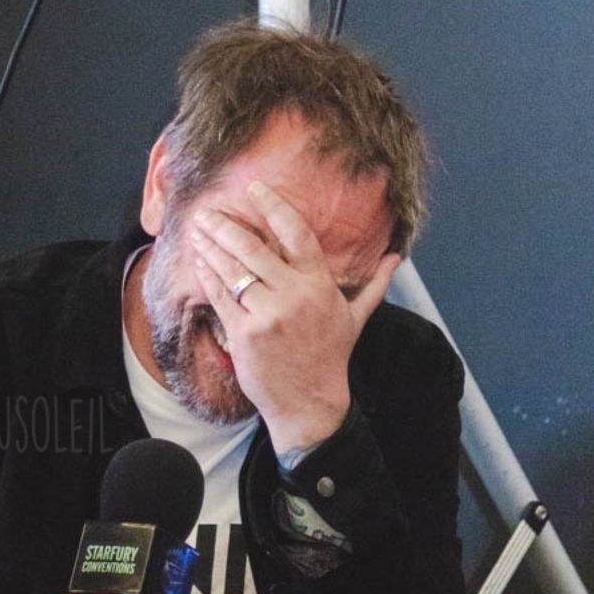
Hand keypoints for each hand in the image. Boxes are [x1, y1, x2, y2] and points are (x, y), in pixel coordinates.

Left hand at [189, 180, 398, 451]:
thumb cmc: (330, 357)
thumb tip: (395, 258)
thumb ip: (374, 284)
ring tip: (198, 230)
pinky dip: (209, 276)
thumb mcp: (355, 318)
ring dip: (211, 246)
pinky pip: (221, 296)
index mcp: (319, 284)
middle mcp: (293, 295)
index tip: (254, 189)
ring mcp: (267, 314)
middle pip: (253, 248)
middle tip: (208, 210)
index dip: (273, 206)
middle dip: (226, 225)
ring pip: (233, 270)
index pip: (295, 233)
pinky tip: (200, 262)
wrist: (310, 404)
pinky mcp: (245, 333)